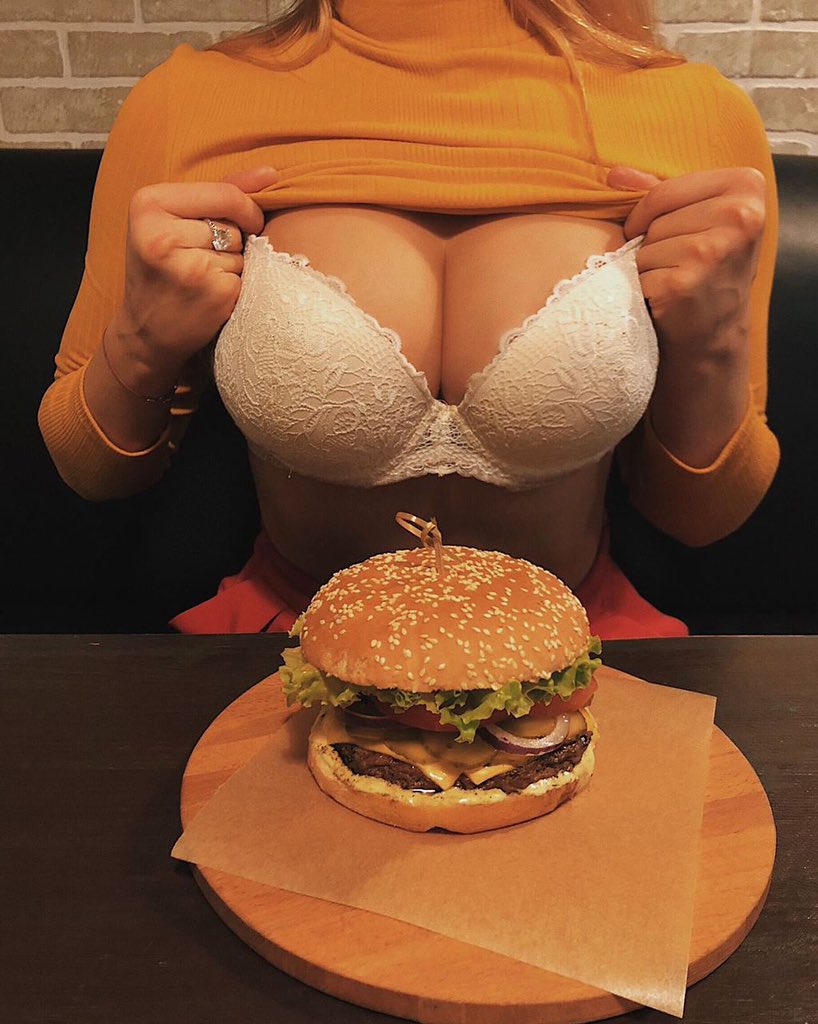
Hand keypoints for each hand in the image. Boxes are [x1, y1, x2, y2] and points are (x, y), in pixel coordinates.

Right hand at [112, 165, 278, 381]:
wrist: (145, 331)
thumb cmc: (162, 269)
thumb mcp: (172, 220)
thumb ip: (221, 192)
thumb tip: (271, 173)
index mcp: (148, 204)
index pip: (224, 193)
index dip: (245, 209)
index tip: (244, 222)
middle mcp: (162, 234)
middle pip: (233, 225)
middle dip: (229, 241)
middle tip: (196, 259)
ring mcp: (189, 266)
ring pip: (240, 252)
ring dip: (231, 264)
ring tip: (200, 277)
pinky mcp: (213, 293)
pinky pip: (244, 277)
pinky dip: (234, 285)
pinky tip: (209, 295)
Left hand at [607, 164, 765, 360]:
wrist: (716, 332)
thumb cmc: (707, 270)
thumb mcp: (699, 218)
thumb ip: (661, 192)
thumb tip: (615, 173)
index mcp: (746, 187)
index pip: (664, 190)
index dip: (647, 215)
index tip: (661, 235)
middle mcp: (738, 216)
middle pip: (656, 219)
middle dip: (655, 243)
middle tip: (681, 264)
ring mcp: (712, 251)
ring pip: (646, 246)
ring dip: (651, 266)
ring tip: (677, 279)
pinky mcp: (685, 282)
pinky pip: (641, 273)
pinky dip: (646, 288)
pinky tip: (669, 297)